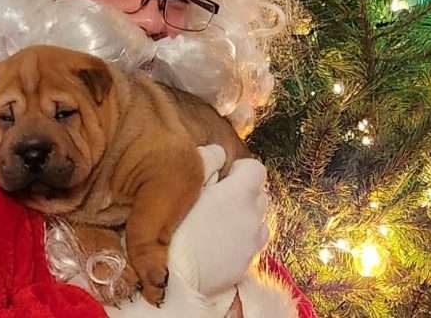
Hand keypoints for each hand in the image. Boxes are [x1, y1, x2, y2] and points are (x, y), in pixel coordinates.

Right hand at [168, 144, 269, 296]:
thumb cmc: (174, 226)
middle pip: (260, 194)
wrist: (170, 277)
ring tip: (218, 223)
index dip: (241, 170)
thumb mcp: (187, 182)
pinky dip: (239, 241)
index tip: (224, 176)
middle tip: (218, 199)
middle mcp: (252, 217)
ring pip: (258, 221)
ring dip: (245, 218)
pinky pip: (249, 246)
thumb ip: (207, 161)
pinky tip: (216, 245)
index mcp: (240, 193)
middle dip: (243, 193)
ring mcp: (251, 244)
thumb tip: (218, 153)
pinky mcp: (244, 266)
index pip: (257, 169)